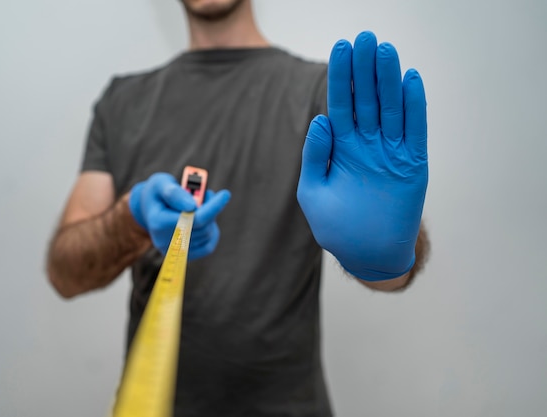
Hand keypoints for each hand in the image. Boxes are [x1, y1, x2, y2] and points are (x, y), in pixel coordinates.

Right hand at [129, 173, 230, 259]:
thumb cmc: (158, 193)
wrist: (150, 209)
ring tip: (202, 204)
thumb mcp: (161, 183)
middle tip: (207, 194)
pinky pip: (208, 246)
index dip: (212, 207)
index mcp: (158, 222)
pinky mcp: (184, 255)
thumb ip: (174, 192)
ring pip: (207, 235)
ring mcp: (174, 250)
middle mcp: (165, 240)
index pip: (194, 219)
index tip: (225, 194)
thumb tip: (192, 206)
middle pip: (203, 227)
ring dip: (211, 218)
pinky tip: (205, 220)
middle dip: (210, 208)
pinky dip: (211, 231)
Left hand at [297, 31, 427, 280]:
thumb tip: (321, 120)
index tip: (342, 48)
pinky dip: (414, 107)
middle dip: (365, 70)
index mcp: (341, 147)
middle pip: (367, 99)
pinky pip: (414, 131)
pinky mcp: (412, 165)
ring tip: (386, 51)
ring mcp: (390, 153)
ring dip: (389, 80)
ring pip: (391, 109)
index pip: (341, 104)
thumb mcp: (313, 192)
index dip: (342, 77)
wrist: (366, 255)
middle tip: (366, 38)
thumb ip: (315, 156)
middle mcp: (367, 144)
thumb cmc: (336, 227)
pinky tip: (411, 81)